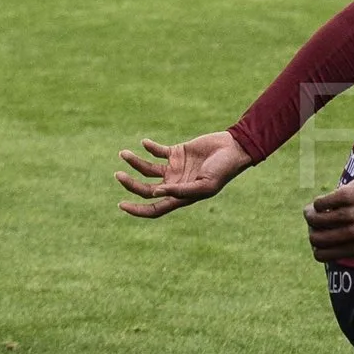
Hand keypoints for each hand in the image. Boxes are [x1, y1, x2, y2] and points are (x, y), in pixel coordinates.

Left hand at [117, 132, 251, 217]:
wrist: (235, 148)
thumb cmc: (224, 170)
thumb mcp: (205, 185)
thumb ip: (181, 190)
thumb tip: (155, 193)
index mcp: (181, 196)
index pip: (155, 208)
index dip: (138, 210)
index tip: (121, 205)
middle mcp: (175, 184)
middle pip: (146, 189)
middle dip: (130, 184)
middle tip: (118, 175)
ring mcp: (175, 168)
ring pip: (147, 169)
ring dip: (134, 162)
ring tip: (124, 154)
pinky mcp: (177, 152)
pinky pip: (157, 151)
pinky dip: (149, 147)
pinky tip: (145, 143)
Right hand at [303, 174, 353, 262]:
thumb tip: (326, 252)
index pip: (324, 256)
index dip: (316, 248)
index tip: (318, 240)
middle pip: (317, 239)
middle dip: (311, 232)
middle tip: (313, 224)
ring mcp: (352, 213)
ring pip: (316, 220)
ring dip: (310, 215)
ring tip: (312, 211)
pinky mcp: (347, 196)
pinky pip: (320, 203)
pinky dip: (318, 203)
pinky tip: (322, 202)